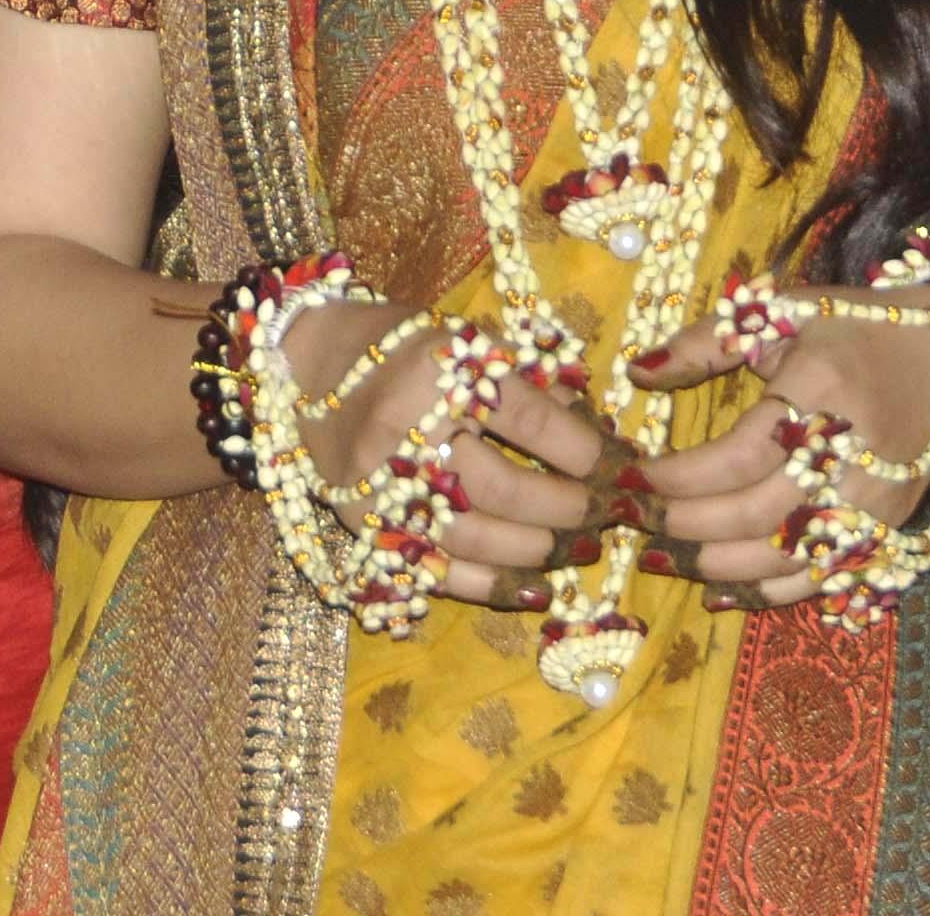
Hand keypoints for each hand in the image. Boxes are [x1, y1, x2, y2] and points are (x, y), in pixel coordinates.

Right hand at [289, 301, 618, 611]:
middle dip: (567, 506)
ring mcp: (378, 484)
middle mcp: (405, 428)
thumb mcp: (466, 340)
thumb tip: (596, 431)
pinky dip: (490, 586)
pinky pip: (434, 571)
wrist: (304, 364)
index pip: (526, 417)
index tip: (624, 466)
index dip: (585, 449)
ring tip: (581, 548)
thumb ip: (528, 381)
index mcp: (438, 368)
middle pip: (501, 485)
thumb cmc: (396, 344)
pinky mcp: (362, 526)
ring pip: (471, 535)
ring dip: (537, 548)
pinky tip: (537, 588)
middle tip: (608, 513)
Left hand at [613, 284, 929, 611]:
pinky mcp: (890, 529)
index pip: (738, 455)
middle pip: (755, 514)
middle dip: (684, 524)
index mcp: (823, 388)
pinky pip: (820, 578)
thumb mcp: (784, 312)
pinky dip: (767, 590)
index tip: (630, 477)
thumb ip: (707, 341)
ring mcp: (877, 500)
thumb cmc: (860, 327)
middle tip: (634, 519)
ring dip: (715, 564)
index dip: (678, 476)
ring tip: (661, 556)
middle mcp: (854, 452)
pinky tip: (719, 587)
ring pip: (784, 557)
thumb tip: (637, 373)